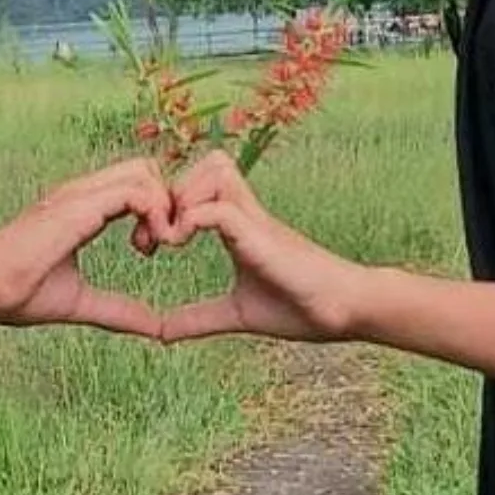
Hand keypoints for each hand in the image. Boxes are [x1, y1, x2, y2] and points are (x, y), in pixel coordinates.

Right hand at [0, 159, 170, 335]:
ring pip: (144, 171)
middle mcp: (83, 193)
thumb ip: (119, 311)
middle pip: (145, 168)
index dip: (154, 210)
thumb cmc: (18, 293)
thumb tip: (156, 330)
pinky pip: (135, 190)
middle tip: (158, 244)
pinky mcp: (79, 205)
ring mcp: (80, 194)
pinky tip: (145, 247)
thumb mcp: (82, 302)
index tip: (150, 249)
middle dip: (165, 202)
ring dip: (163, 207)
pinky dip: (154, 213)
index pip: (134, 185)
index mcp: (82, 208)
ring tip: (152, 247)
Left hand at [158, 150, 367, 343]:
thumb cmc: (301, 307)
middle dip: (170, 192)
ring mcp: (256, 220)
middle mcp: (246, 212)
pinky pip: (219, 209)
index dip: (167, 201)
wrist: (346, 311)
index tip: (148, 243)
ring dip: (182, 197)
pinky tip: (180, 246)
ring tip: (170, 238)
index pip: (200, 182)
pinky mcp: (262, 235)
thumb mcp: (236, 314)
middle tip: (153, 237)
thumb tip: (161, 333)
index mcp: (239, 224)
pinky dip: (192, 220)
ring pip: (213, 169)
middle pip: (207, 162)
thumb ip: (198, 319)